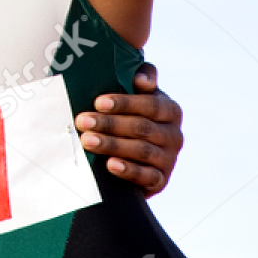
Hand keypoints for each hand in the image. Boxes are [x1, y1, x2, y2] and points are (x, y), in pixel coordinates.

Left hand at [73, 62, 182, 195]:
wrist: (136, 157)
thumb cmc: (130, 116)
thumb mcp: (136, 95)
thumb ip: (140, 77)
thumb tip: (141, 80)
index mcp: (169, 110)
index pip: (150, 104)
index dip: (124, 103)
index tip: (98, 102)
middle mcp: (174, 134)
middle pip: (142, 127)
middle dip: (110, 124)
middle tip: (83, 121)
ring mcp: (169, 159)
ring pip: (142, 150)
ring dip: (112, 145)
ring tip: (87, 140)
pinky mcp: (161, 180)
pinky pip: (147, 176)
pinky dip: (129, 170)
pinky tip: (110, 165)